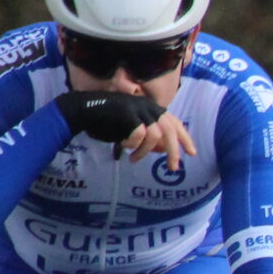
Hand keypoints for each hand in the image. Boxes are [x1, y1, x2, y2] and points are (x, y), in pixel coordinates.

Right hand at [56, 91, 192, 169]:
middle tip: (174, 167)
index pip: (174, 123)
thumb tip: (163, 150)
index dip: (185, 137)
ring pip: (155, 135)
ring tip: (134, 158)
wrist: (81, 109)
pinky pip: (138, 134)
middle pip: (170, 130)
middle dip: (174, 151)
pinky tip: (123, 146)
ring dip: (145, 151)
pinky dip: (132, 144)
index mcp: (150, 108)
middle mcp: (147, 106)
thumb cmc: (104, 121)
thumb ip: (147, 138)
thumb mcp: (130, 130)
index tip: (191, 152)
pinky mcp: (127, 113)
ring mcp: (137, 108)